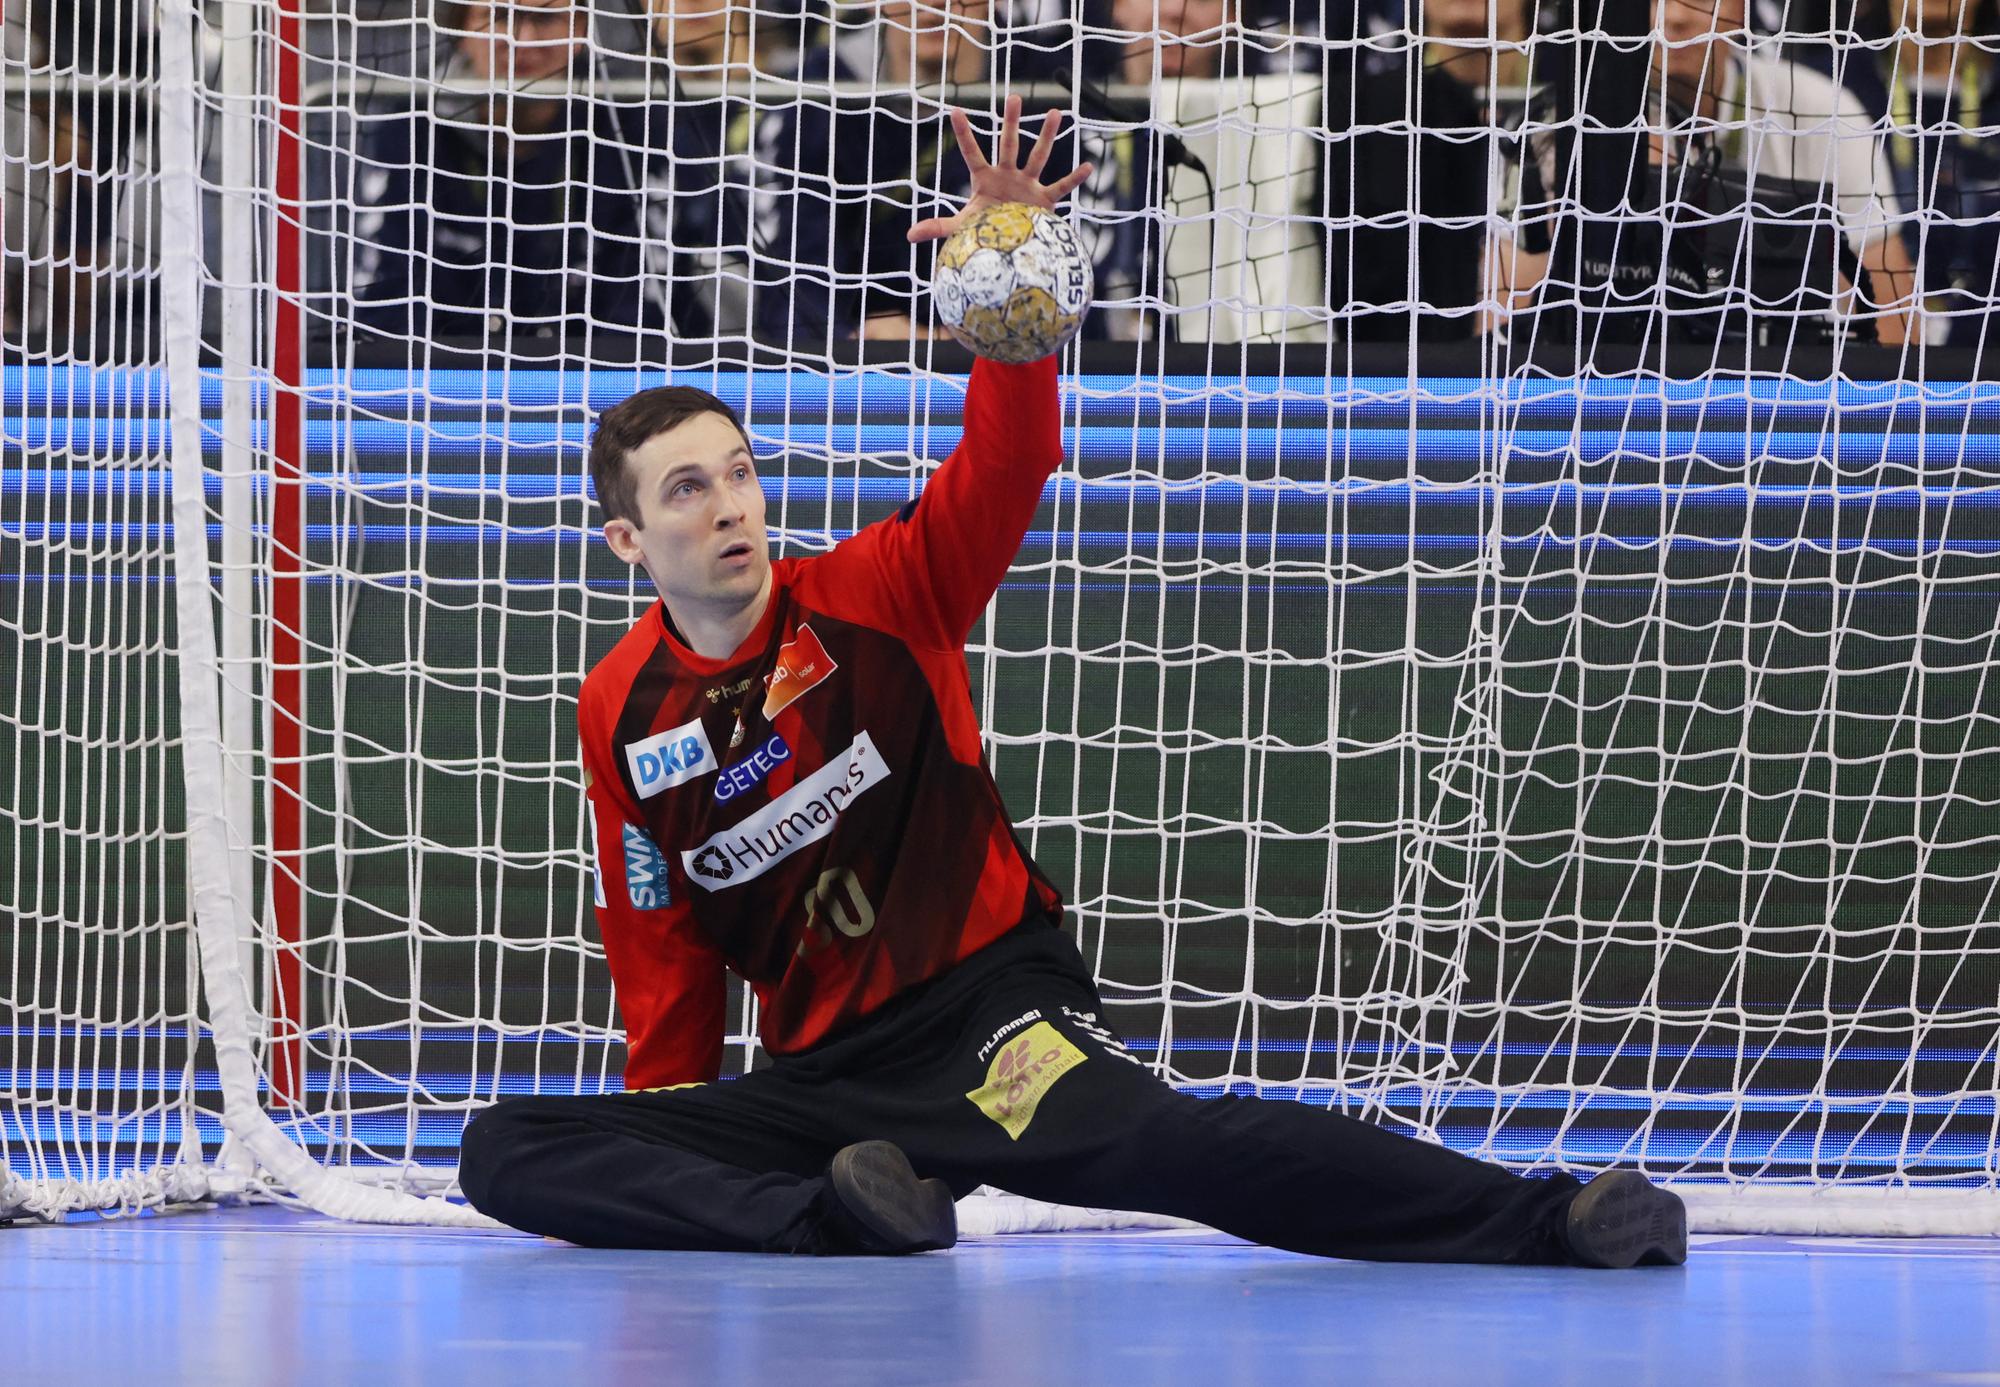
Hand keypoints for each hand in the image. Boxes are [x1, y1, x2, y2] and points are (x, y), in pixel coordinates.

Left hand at [906, 94, 1095, 243]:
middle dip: (1010, 122)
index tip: (954, 110)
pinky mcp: (1044, 200)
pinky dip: (1074, 179)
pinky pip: (1061, 187)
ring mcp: (1027, 185)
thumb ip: (938, 228)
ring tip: (1056, 112)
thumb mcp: (962, 229)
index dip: (964, 133)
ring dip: (1046, 136)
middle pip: (1008, 145)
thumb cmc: (986, 232)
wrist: (1010, 247)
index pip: (972, 152)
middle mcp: (1007, 175)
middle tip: (1013, 97)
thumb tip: (909, 235)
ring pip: (1038, 156)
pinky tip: (1088, 166)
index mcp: (985, 179)